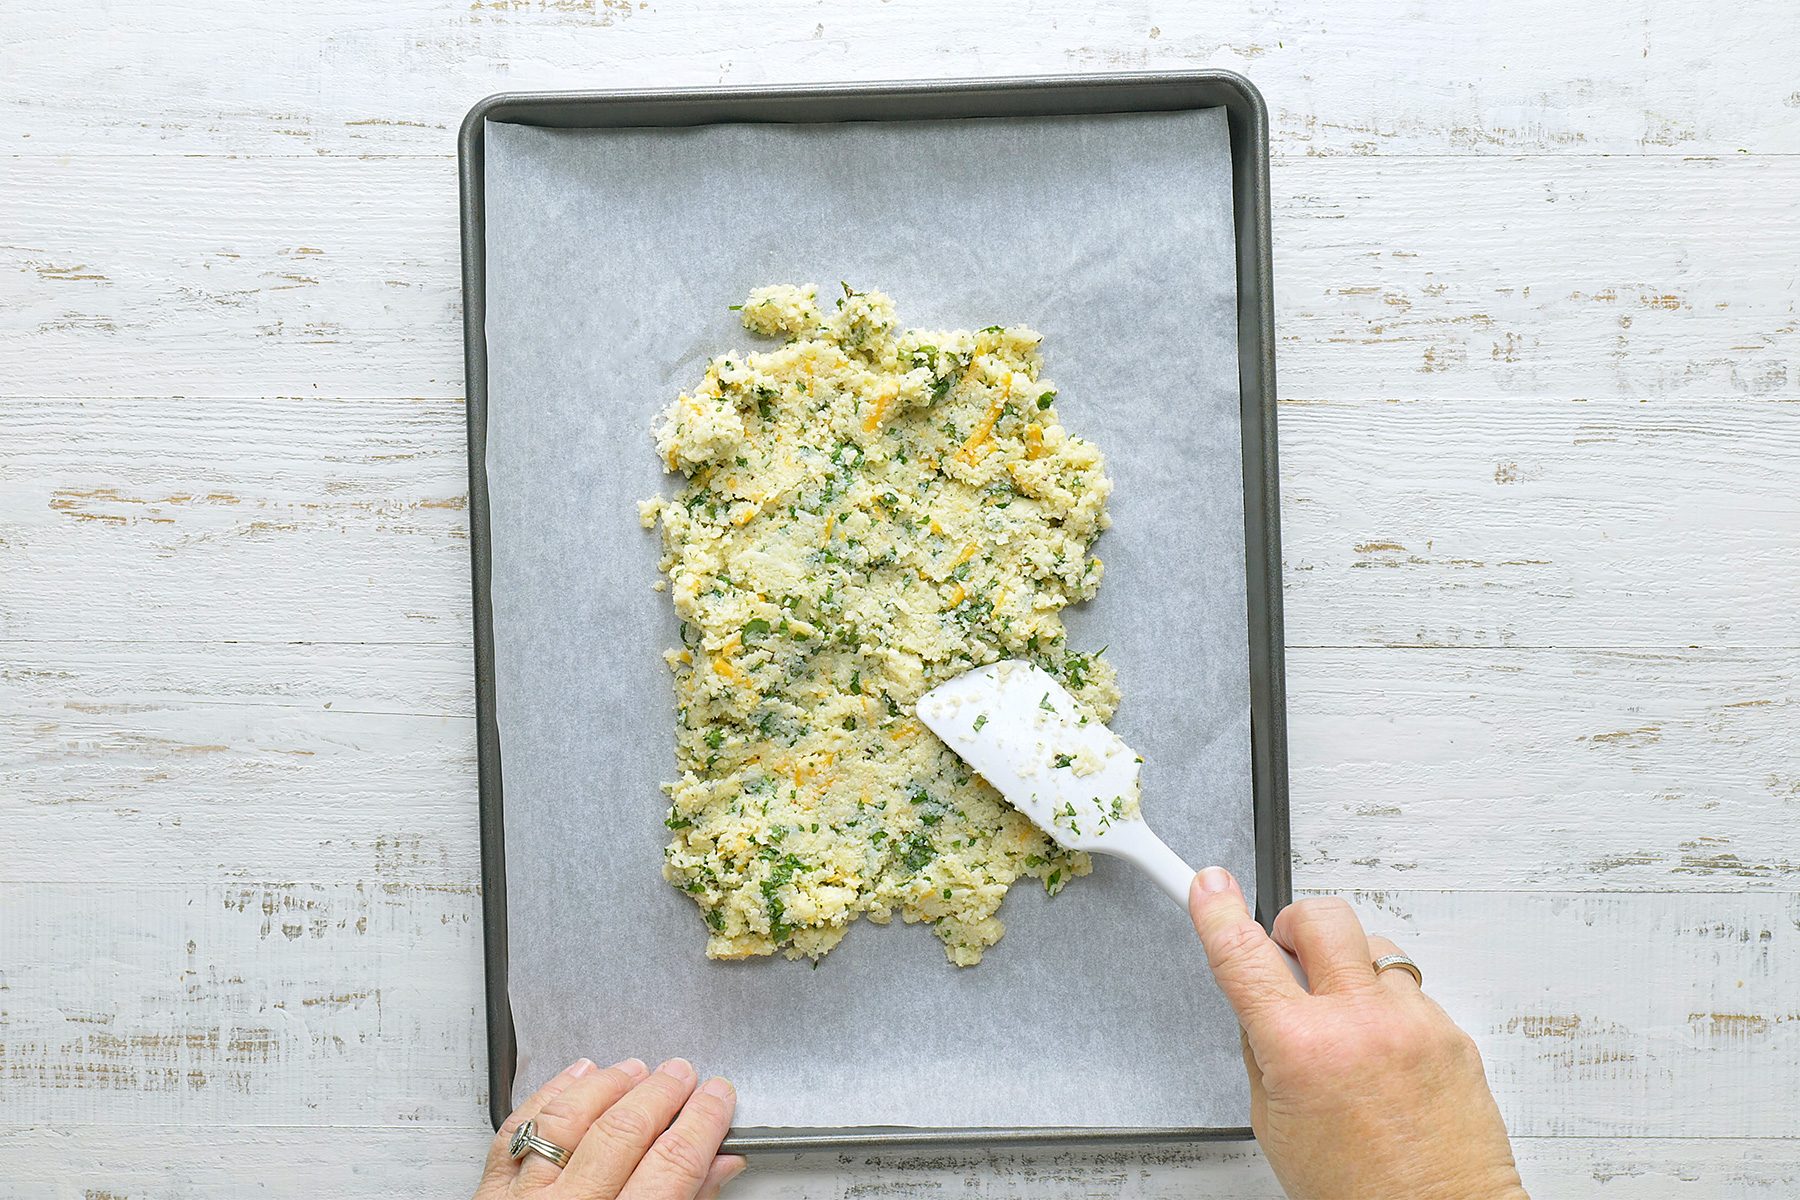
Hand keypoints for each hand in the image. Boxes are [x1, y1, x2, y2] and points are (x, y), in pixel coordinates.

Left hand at [473, 1057, 747, 1199]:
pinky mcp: (489, 1193)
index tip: (719, 1098)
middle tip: (686, 1075)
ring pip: (568, 1119)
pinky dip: (551, 1094)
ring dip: (608, 1085)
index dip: (702, 1124)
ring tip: (637, 1070)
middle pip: (623, 1133)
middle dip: (662, 1095)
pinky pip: (518, 1128)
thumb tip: (719, 1166)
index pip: (670, 1167)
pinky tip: (577, 1076)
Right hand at [1189, 868, 1527, 1199]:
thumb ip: (1264, 1050)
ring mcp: (1414, 1023)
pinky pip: (1410, 992)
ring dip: (1349, 971)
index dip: (1217, 911)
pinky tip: (1385, 1054)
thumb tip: (1262, 1004)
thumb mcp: (1275, 1123)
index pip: (1244, 955)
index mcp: (1303, 1048)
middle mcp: (1361, 1024)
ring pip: (1373, 949)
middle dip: (1296, 925)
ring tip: (1348, 1023)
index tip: (1210, 886)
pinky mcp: (1452, 1033)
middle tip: (1290, 954)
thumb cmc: (1360, 1190)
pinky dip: (1389, 1011)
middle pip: (1322, 918)